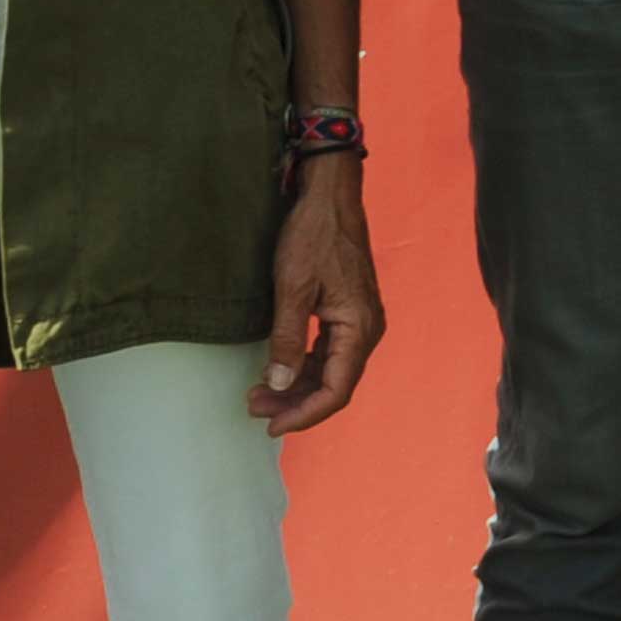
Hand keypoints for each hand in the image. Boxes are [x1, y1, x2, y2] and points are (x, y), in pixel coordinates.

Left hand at [249, 155, 381, 435]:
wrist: (330, 195)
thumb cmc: (312, 237)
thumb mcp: (292, 288)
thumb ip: (286, 340)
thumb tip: (277, 386)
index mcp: (359, 327)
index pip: (336, 389)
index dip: (304, 414)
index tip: (271, 425)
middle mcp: (366, 329)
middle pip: (335, 384)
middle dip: (295, 402)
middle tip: (254, 409)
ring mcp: (359, 320)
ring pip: (330, 369)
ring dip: (297, 386)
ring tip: (258, 394)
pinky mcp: (348, 311)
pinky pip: (328, 351)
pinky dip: (303, 365)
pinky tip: (278, 368)